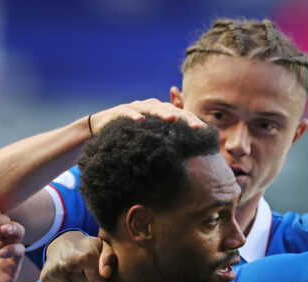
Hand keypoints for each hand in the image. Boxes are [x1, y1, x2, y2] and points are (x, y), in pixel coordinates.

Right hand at [88, 98, 205, 134]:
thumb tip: (184, 151)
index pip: (179, 114)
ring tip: (172, 120)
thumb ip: (164, 136)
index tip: (204, 131)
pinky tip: (140, 120)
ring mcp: (136, 107)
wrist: (103, 126)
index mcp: (160, 111)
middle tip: (196, 127)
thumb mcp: (149, 134)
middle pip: (170, 110)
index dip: (191, 120)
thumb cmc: (130, 132)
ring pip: (152, 108)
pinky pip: (128, 112)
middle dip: (184, 118)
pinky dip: (134, 115)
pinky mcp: (120, 111)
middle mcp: (150, 106)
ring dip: (162, 113)